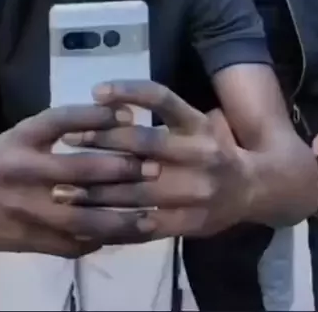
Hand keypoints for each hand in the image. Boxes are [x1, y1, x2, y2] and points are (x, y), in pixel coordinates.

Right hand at [0, 105, 160, 256]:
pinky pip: (71, 243)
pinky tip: (127, 237)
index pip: (61, 120)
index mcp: (22, 138)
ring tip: (151, 215)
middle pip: (79, 169)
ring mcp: (26, 209)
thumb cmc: (3, 160)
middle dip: (121, 170)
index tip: (130, 114)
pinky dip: (101, 241)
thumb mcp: (25, 134)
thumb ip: (64, 128)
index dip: (96, 116)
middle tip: (154, 168)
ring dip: (119, 217)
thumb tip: (121, 117)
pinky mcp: (29, 239)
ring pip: (80, 217)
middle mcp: (23, 170)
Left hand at [63, 81, 250, 239]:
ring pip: (138, 189)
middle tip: (68, 140)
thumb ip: (162, 114)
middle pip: (143, 143)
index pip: (161, 98)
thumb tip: (105, 99)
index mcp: (196, 123)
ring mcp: (196, 190)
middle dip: (101, 141)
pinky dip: (115, 223)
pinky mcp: (191, 222)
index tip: (96, 92)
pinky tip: (88, 222)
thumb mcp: (197, 121)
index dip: (129, 92)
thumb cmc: (214, 148)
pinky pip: (146, 224)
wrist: (255, 188)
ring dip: (96, 190)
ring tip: (62, 188)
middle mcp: (199, 152)